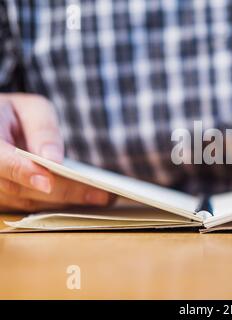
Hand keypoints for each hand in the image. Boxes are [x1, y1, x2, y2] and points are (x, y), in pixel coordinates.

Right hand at [0, 93, 111, 211]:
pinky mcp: (4, 200)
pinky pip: (29, 208)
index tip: (48, 182)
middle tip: (101, 194)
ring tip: (102, 198)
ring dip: (65, 204)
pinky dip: (58, 205)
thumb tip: (53, 158)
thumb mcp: (29, 108)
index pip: (0, 162)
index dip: (23, 173)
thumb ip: (42, 130)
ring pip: (26, 203)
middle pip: (20, 188)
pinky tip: (86, 200)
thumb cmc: (13, 113)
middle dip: (63, 192)